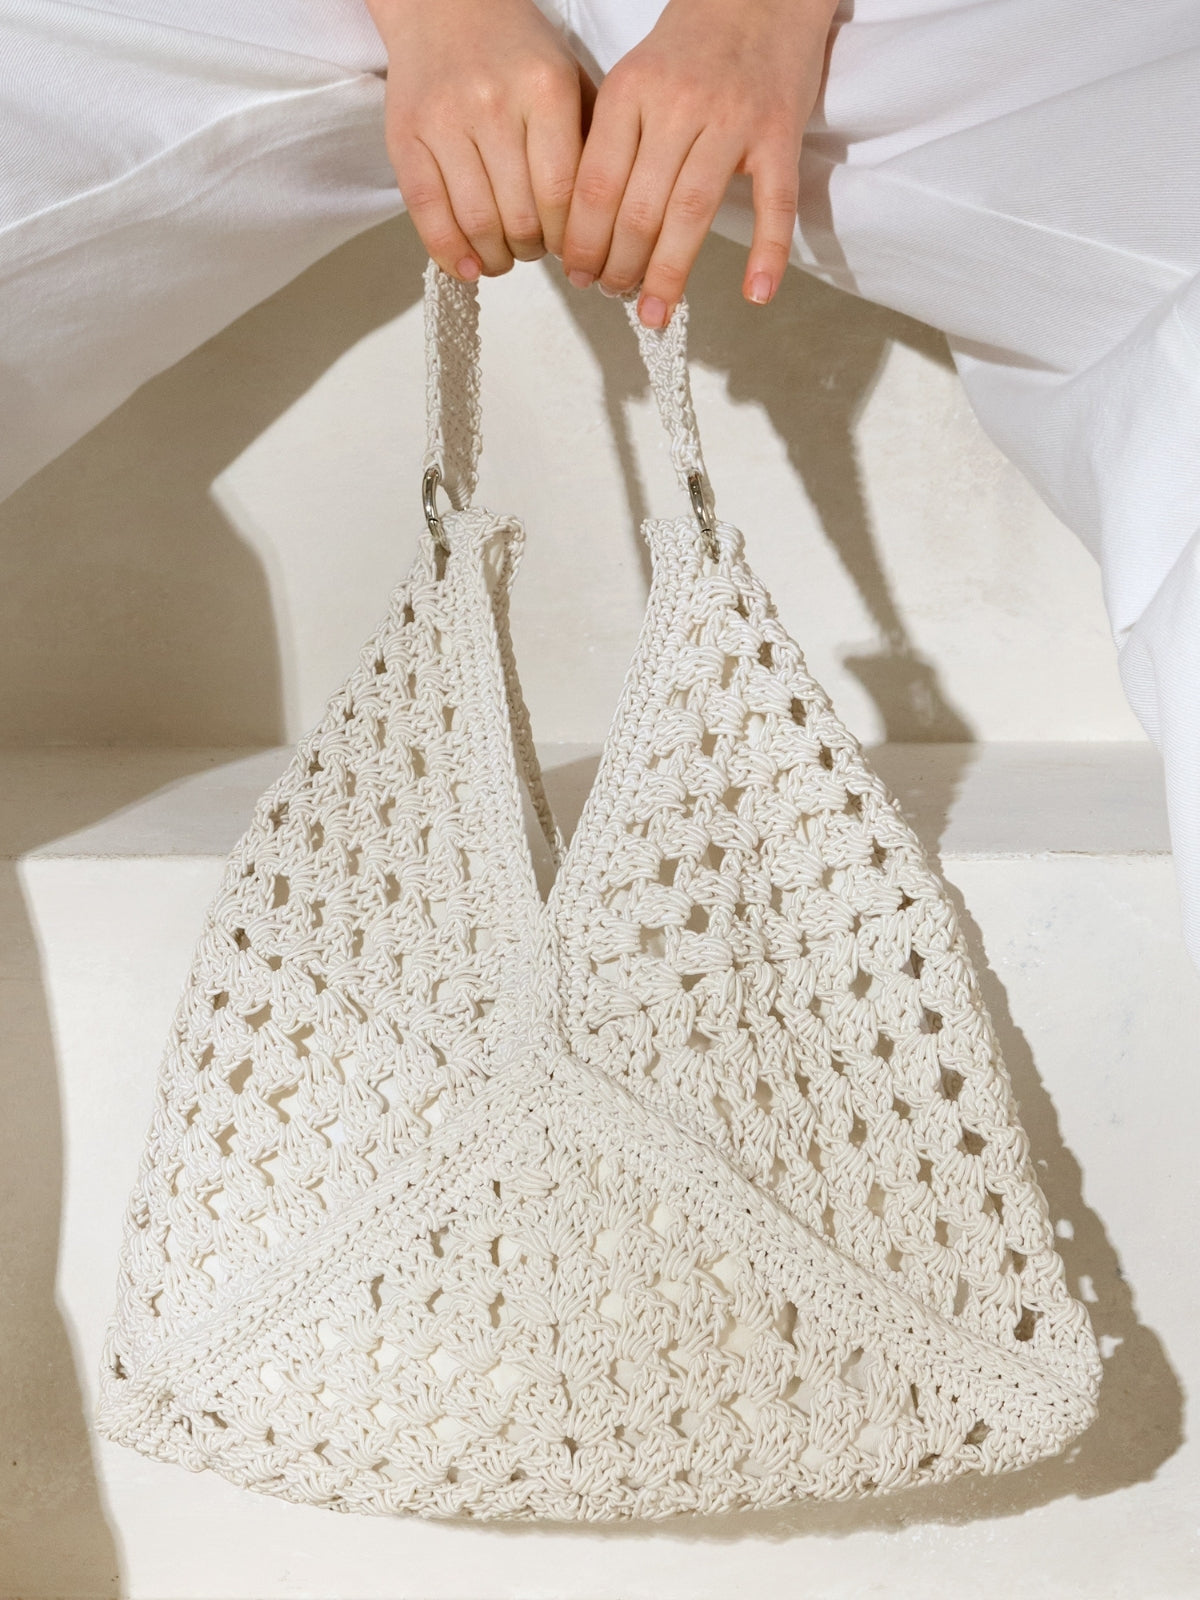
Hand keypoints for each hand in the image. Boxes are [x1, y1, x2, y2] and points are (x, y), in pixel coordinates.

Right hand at [366, 0, 594, 279]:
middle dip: (534, 250)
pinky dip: (450, 253)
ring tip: (505, 256)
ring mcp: (444, 121)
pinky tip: (469, 268)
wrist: (445, 4)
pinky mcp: (405, 138)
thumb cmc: (516, 51)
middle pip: (521, 217)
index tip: (572, 249)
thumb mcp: (569, 81)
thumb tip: (599, 226)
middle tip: (536, 249)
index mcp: (545, 90)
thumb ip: (588, 145)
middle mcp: (493, 104)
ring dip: (497, 258)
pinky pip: (427, 213)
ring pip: (477, 223)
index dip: (569, 239)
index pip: (562, 196)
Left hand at [561, 0, 838, 325]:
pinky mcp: (780, 135)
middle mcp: (679, 106)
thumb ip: (610, 140)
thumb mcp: (634, 77)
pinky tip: (756, 294)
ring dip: (669, 273)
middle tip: (612, 293)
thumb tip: (583, 224)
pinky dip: (767, 252)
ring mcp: (733, 121)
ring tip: (654, 312)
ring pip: (692, 214)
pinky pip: (774, 203)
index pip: (595, 185)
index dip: (582, 240)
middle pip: (639, 208)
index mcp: (631, 91)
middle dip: (619, 265)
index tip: (577, 272)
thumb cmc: (690, 45)